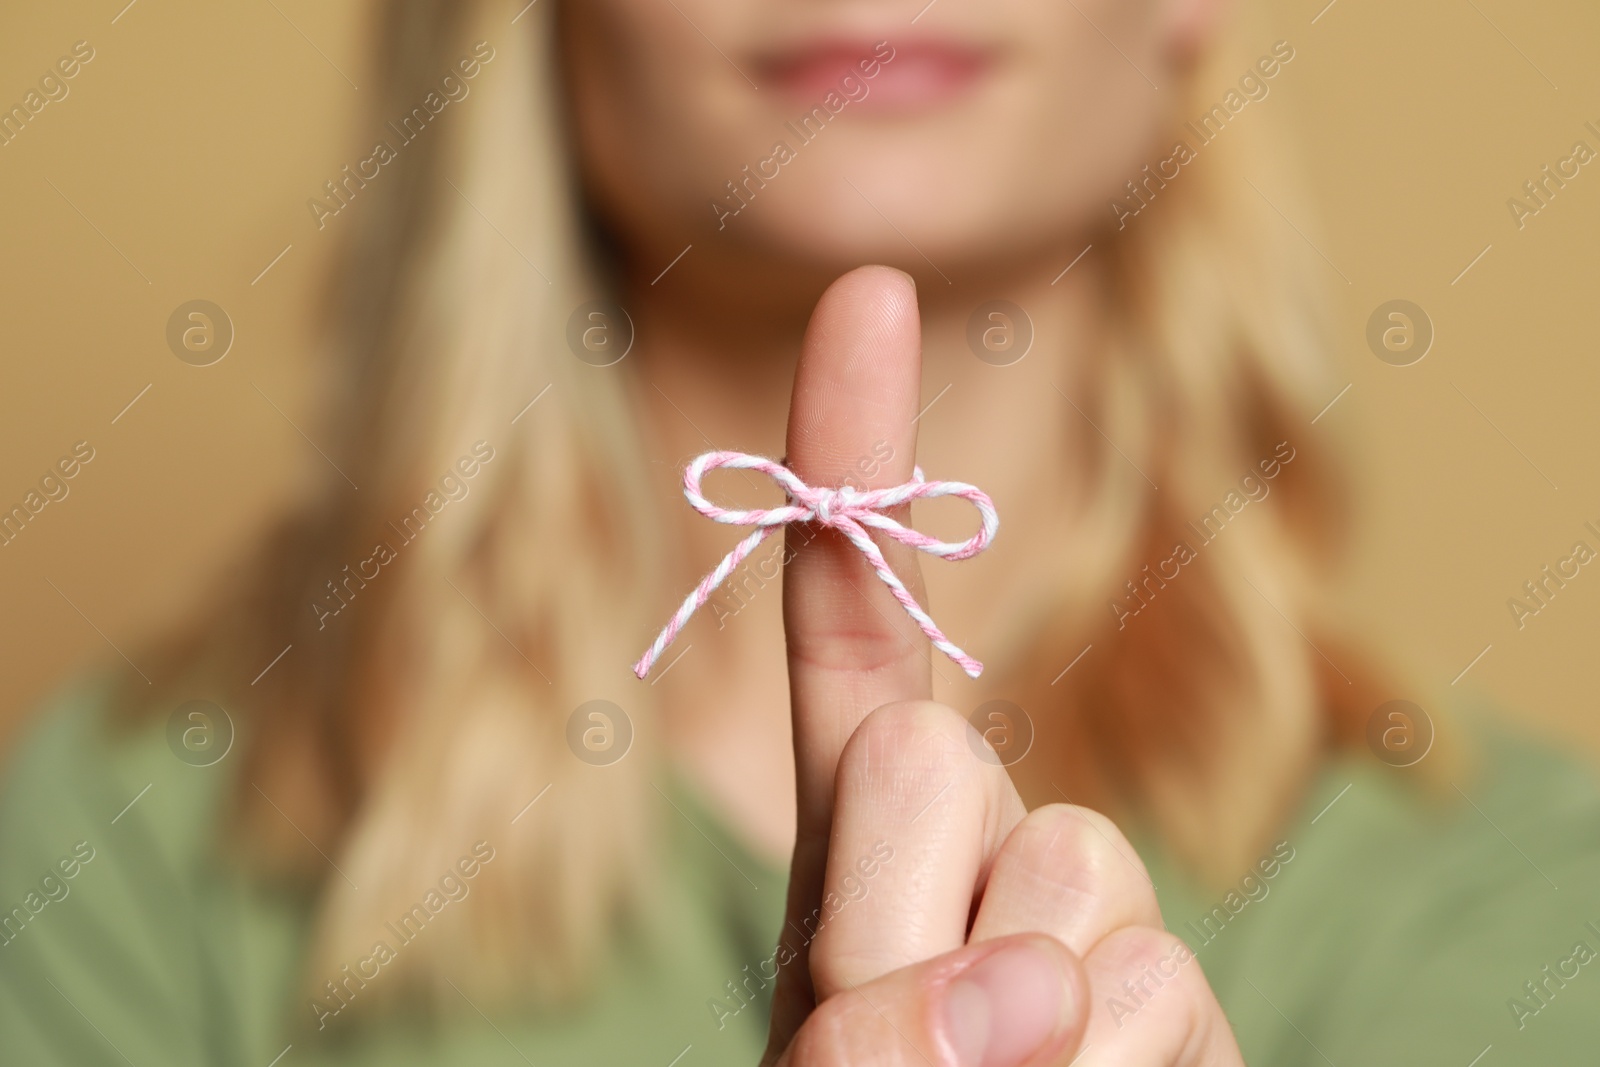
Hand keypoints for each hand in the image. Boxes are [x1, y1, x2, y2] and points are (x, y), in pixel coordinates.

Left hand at [762, 267, 1244, 1066]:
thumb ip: (859, 993)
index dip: (853, 457)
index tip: (870, 291)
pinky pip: (1157, 1002)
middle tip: (892, 1047)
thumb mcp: (824, 1053)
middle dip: (889, 906)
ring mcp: (1093, 915)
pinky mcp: (1191, 1004)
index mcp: (861, 825)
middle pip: (921, 758)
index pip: (855, 622)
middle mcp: (978, 840)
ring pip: (1071, 881)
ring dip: (1009, 1028)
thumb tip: (1005, 990)